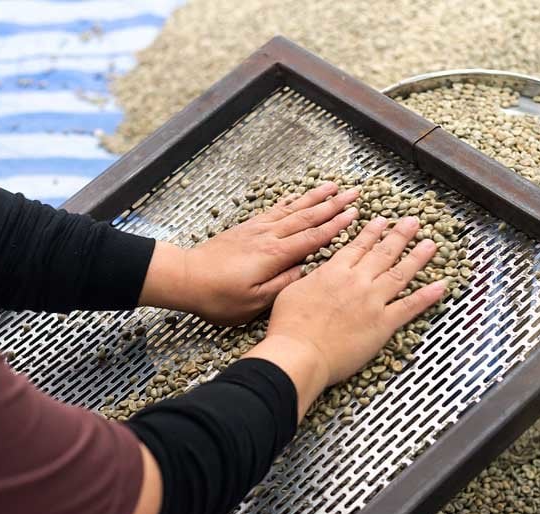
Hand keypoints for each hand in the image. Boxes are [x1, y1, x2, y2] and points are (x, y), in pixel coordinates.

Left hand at [139, 182, 360, 325]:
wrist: (185, 278)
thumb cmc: (218, 296)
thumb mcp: (253, 302)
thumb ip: (283, 285)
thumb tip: (305, 271)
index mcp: (274, 255)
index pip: (313, 237)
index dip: (336, 225)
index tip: (354, 214)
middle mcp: (268, 236)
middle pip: (307, 217)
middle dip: (333, 204)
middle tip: (354, 192)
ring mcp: (257, 230)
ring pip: (292, 209)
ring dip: (314, 197)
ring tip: (332, 186)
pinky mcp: (246, 229)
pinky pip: (274, 210)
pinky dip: (289, 202)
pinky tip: (297, 197)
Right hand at [246, 216, 447, 417]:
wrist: (299, 352)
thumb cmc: (289, 327)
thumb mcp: (292, 291)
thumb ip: (309, 279)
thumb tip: (314, 274)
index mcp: (334, 272)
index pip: (358, 246)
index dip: (372, 232)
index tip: (382, 221)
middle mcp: (357, 281)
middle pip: (383, 252)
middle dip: (400, 235)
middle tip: (413, 222)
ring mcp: (372, 301)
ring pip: (401, 273)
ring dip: (418, 256)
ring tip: (431, 243)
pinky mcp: (383, 323)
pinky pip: (410, 306)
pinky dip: (427, 296)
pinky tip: (440, 286)